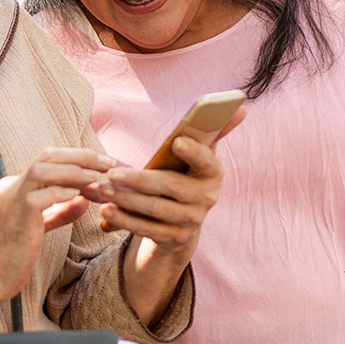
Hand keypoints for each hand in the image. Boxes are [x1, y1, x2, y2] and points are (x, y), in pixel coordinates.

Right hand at [0, 148, 116, 302]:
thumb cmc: (11, 254)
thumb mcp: (39, 226)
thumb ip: (59, 211)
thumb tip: (83, 200)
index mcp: (17, 186)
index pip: (50, 160)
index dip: (78, 158)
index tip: (104, 164)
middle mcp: (12, 185)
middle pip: (47, 156)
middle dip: (81, 156)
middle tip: (109, 162)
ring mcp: (12, 198)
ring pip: (42, 169)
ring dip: (74, 170)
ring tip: (98, 177)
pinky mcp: (15, 215)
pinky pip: (38, 196)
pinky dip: (61, 192)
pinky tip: (79, 196)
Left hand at [89, 107, 244, 254]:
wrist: (184, 218)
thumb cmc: (186, 174)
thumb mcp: (200, 154)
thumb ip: (214, 130)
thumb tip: (241, 105)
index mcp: (213, 173)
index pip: (206, 161)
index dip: (193, 151)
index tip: (176, 141)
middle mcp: (206, 198)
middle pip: (171, 187)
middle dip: (139, 179)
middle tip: (112, 173)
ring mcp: (191, 220)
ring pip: (155, 209)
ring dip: (126, 200)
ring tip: (102, 188)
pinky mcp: (175, 238)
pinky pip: (146, 229)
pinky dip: (124, 220)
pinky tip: (106, 210)